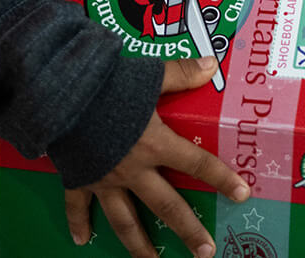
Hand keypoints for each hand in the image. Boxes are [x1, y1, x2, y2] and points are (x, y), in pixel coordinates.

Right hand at [64, 57, 250, 257]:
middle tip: (206, 253)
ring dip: (139, 244)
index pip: (197, 164)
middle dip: (188, 230)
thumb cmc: (108, 85)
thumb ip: (180, 73)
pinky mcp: (78, 178)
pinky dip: (78, 223)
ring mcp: (105, 179)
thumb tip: (212, 64)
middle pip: (166, 206)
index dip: (222, 178)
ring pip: (125, 220)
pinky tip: (81, 240)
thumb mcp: (150, 76)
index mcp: (156, 144)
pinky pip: (77, 206)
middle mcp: (134, 170)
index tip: (242, 195)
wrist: (61, 96)